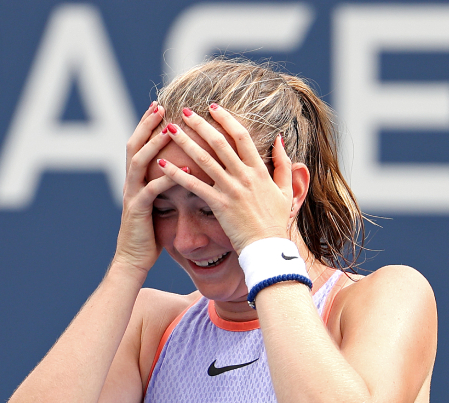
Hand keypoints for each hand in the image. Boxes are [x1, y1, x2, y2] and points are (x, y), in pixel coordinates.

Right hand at [114, 102, 175, 273]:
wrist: (133, 260)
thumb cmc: (148, 234)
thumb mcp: (154, 204)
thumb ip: (160, 186)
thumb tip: (177, 169)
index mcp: (135, 180)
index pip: (138, 145)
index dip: (146, 125)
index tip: (160, 106)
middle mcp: (130, 184)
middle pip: (134, 146)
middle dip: (147, 125)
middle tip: (160, 107)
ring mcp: (132, 196)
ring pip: (139, 163)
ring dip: (154, 145)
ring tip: (171, 130)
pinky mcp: (138, 212)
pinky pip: (152, 191)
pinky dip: (168, 179)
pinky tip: (186, 170)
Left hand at [156, 105, 293, 251]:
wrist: (267, 247)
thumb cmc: (276, 221)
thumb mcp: (286, 190)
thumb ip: (284, 164)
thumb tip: (279, 139)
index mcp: (259, 170)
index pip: (241, 136)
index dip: (226, 119)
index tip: (213, 107)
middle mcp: (244, 176)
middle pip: (219, 143)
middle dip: (201, 124)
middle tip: (186, 111)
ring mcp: (231, 190)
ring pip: (203, 160)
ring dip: (185, 142)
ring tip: (170, 130)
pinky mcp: (219, 205)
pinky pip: (194, 186)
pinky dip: (176, 174)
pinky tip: (162, 163)